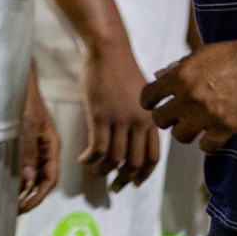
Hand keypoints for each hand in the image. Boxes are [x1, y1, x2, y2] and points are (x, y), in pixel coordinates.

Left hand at [17, 76, 60, 213]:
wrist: (21, 81)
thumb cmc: (26, 100)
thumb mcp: (27, 125)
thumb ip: (28, 151)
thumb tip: (27, 181)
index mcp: (52, 146)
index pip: (50, 179)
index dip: (38, 196)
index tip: (24, 207)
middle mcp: (46, 150)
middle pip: (43, 180)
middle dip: (31, 196)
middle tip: (15, 209)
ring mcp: (37, 147)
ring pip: (34, 175)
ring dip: (24, 189)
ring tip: (11, 201)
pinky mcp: (26, 143)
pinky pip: (26, 165)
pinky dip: (19, 177)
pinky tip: (10, 183)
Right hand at [78, 41, 159, 192]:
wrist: (109, 49)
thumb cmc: (123, 69)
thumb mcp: (142, 96)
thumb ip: (142, 118)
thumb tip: (135, 139)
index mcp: (151, 119)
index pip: (153, 157)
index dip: (144, 175)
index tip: (135, 182)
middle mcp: (139, 122)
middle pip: (134, 162)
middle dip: (124, 179)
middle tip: (115, 186)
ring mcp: (120, 119)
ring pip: (114, 158)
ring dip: (103, 171)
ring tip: (94, 172)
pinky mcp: (100, 115)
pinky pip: (97, 148)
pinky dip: (90, 159)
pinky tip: (83, 160)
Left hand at [140, 36, 236, 153]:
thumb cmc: (233, 54)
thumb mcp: (200, 55)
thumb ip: (177, 68)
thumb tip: (158, 76)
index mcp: (180, 76)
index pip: (148, 96)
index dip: (149, 102)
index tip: (154, 105)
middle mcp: (189, 96)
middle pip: (160, 120)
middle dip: (166, 119)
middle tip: (175, 117)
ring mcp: (207, 114)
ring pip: (180, 136)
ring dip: (186, 132)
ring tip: (194, 127)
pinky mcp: (227, 127)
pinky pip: (207, 147)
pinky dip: (209, 144)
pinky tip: (213, 136)